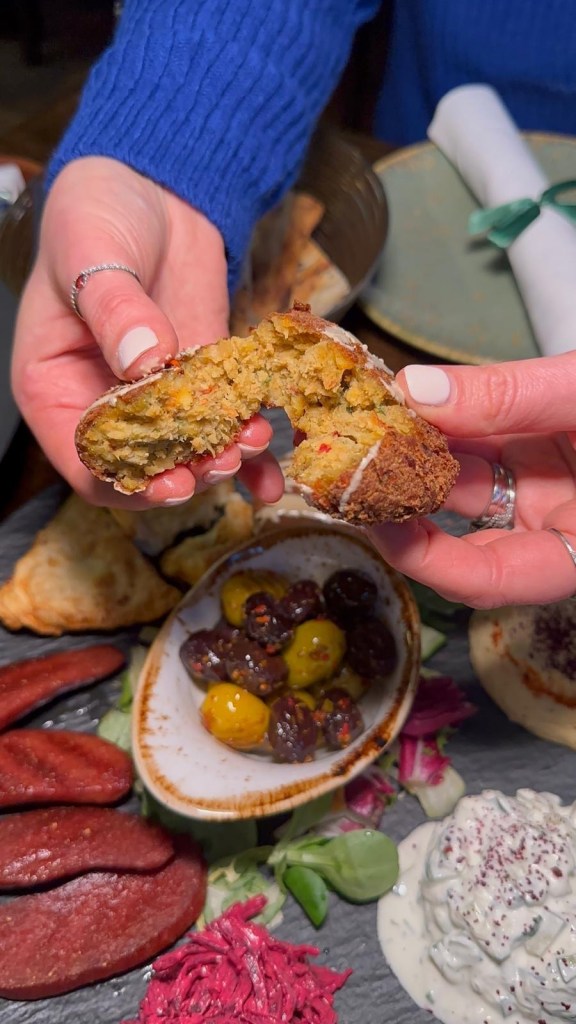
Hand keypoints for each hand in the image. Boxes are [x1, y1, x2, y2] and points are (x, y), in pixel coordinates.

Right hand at [12, 157, 283, 509]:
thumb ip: (115, 309)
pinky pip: (224, 425)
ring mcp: (157, 396)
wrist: (152, 185)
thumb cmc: (96, 214)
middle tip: (225, 459)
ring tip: (255, 442)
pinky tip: (273, 474)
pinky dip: (250, 452)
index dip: (127, 480)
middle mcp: (103, 402)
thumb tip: (142, 360)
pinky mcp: (202, 380)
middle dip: (186, 473)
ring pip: (189, 453)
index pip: (84, 459)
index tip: (171, 481)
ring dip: (224, 460)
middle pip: (143, 467)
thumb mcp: (91, 254)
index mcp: (55, 387)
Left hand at [369, 357, 575, 606]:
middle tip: (350, 467)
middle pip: (464, 535)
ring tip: (368, 422)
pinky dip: (445, 423)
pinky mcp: (534, 452)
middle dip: (405, 502)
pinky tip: (408, 399)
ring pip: (464, 485)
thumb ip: (515, 395)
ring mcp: (542, 490)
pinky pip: (479, 445)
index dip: (431, 561)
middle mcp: (554, 528)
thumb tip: (420, 390)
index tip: (381, 520)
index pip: (493, 579)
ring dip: (416, 454)